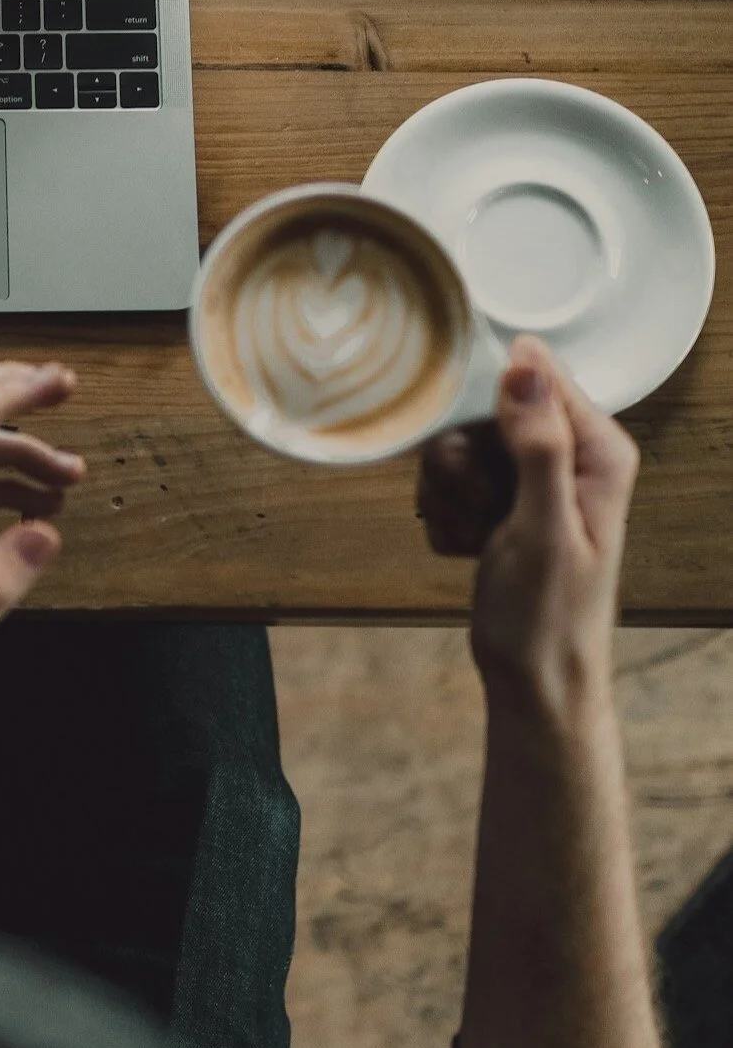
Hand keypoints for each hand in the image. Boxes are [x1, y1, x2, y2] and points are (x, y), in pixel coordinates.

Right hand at [416, 334, 640, 718]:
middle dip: (461, 467)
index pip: (534, 380)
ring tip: (474, 538)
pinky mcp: (502, 507)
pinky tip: (469, 549)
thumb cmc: (547, 618)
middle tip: (476, 512)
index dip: (488, 410)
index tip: (478, 460)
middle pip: (483, 416)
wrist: (532, 681)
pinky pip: (450, 486)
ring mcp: (532, 483)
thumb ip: (538, 445)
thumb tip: (526, 366)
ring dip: (450, 498)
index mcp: (598, 452)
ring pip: (457, 452)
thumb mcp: (542, 529)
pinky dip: (448, 520)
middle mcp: (569, 458)